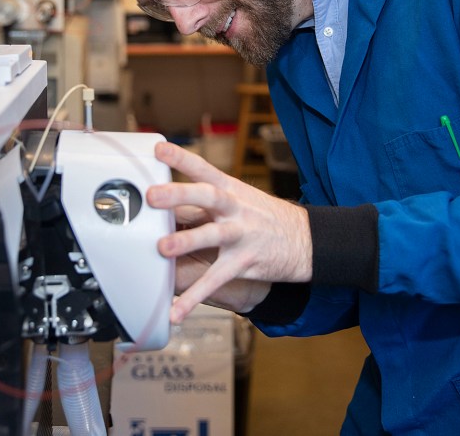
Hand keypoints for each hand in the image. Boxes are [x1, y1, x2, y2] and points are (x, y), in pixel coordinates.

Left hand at [148, 141, 311, 322]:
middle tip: (153, 196)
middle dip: (180, 195)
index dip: (182, 157)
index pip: (204, 169)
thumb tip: (168, 206)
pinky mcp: (244, 262)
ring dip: (187, 241)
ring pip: (213, 235)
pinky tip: (177, 312)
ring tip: (163, 249)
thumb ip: (207, 201)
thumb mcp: (241, 199)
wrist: (306, 240)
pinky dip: (195, 298)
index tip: (159, 147)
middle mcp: (236, 209)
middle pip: (207, 196)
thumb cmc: (264, 218)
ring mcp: (241, 235)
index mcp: (231, 190)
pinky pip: (216, 280)